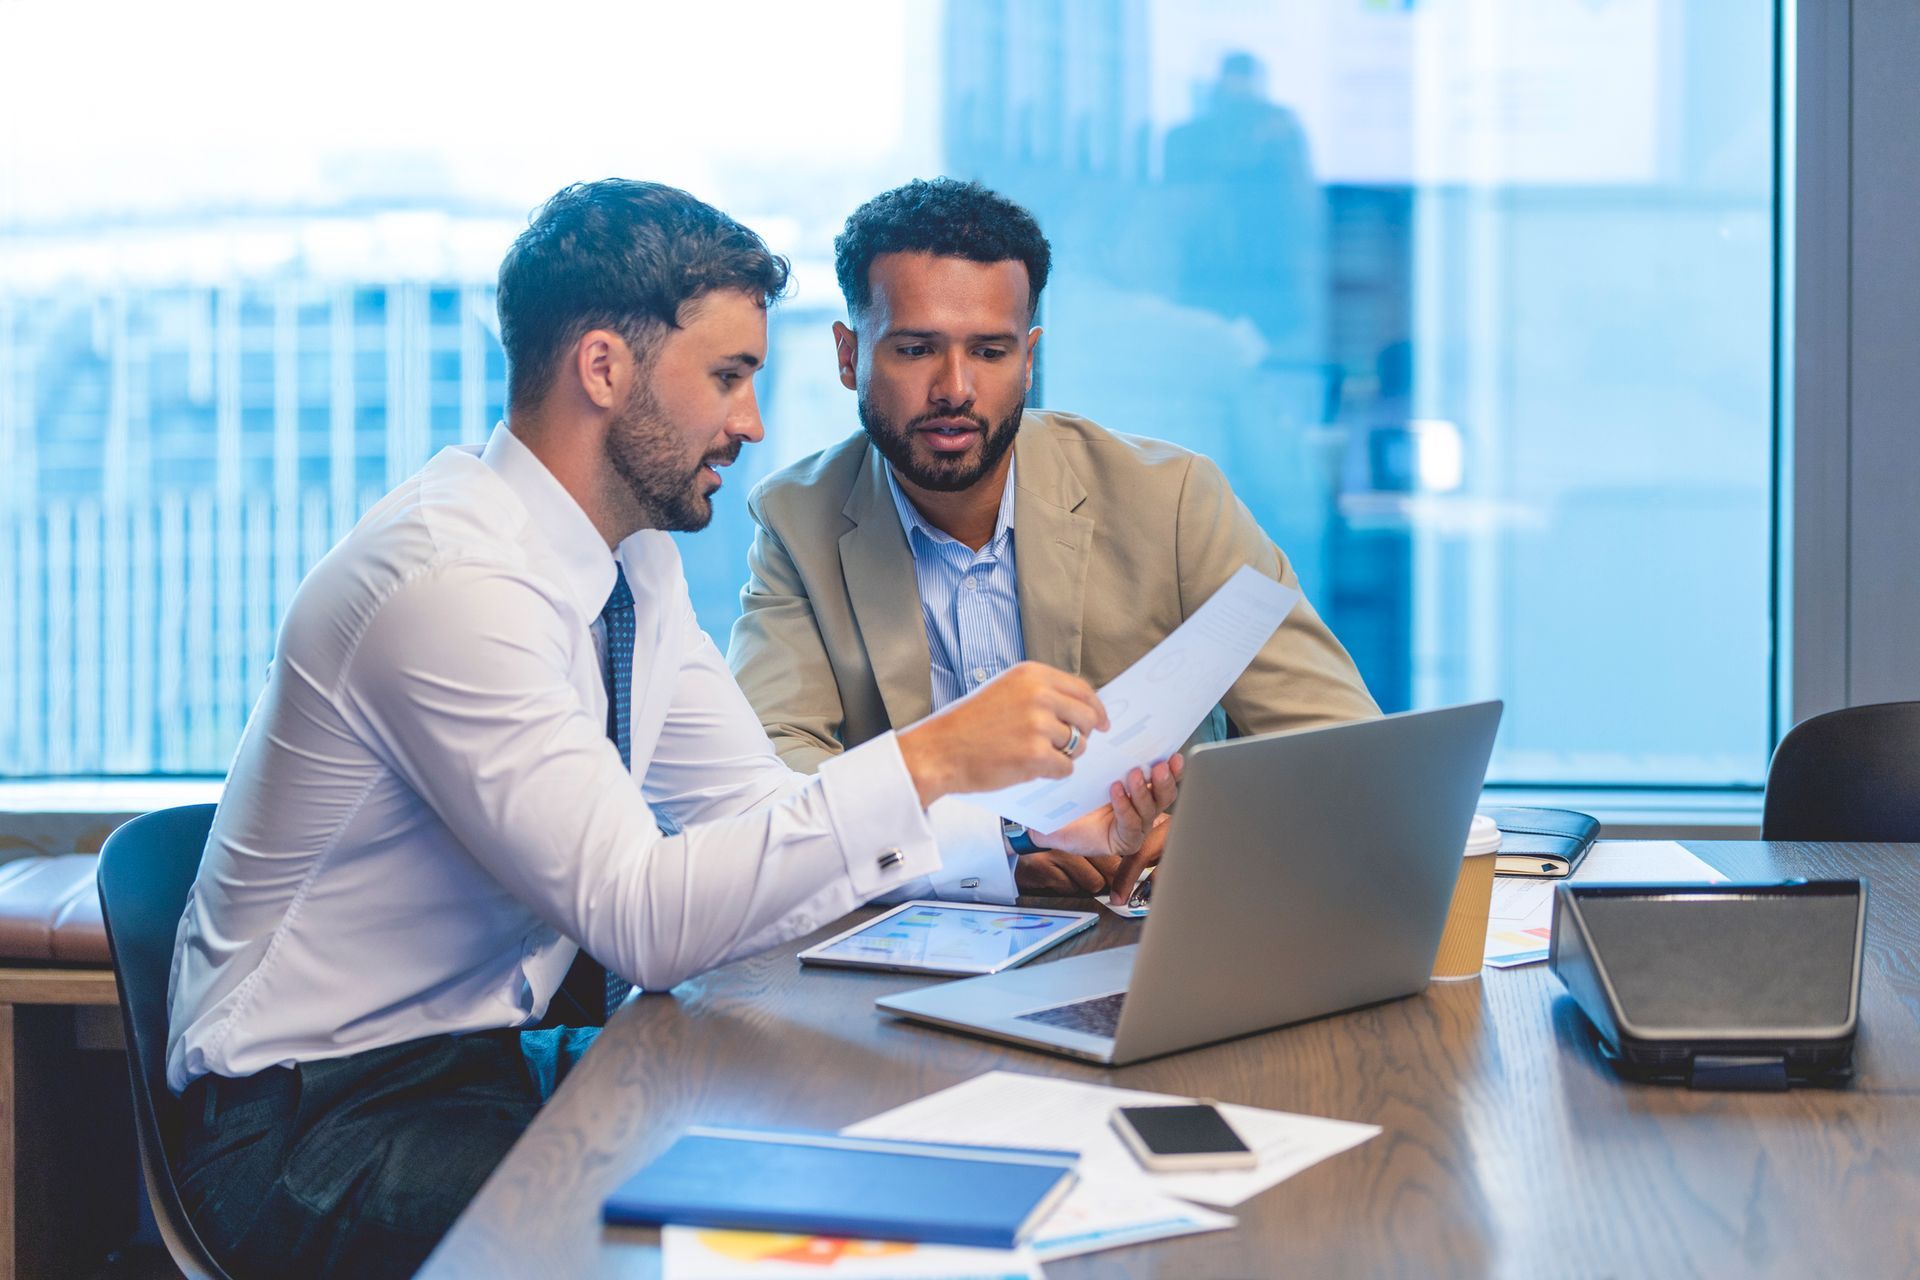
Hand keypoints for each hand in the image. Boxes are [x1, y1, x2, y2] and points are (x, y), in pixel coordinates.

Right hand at [895, 661, 1106, 806]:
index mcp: (1032, 675)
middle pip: (1087, 718)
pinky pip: (1065, 768)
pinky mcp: (1035, 754)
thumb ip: (1040, 694)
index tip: (1103, 723)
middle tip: (1068, 747)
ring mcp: (1038, 724)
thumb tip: (1079, 709)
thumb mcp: (1004, 691)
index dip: (1097, 709)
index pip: (1083, 690)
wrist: (939, 750)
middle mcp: (1039, 695)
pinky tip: (1030, 768)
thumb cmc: (968, 725)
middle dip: (1082, 735)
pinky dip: (1053, 773)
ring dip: (1063, 756)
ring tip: (1035, 756)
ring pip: (1078, 745)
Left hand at [1032, 755, 1181, 903]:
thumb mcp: (1091, 772)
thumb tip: (1115, 725)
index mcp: (1139, 789)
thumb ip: (1109, 756)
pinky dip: (1125, 806)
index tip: (1174, 755)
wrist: (1049, 822)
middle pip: (1165, 796)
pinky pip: (1131, 824)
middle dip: (1164, 780)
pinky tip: (1116, 791)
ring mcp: (1135, 826)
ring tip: (1133, 775)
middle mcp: (1141, 808)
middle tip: (1159, 765)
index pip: (1163, 779)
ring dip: (1144, 791)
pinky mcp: (1125, 841)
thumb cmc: (1071, 797)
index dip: (1173, 769)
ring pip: (1151, 809)